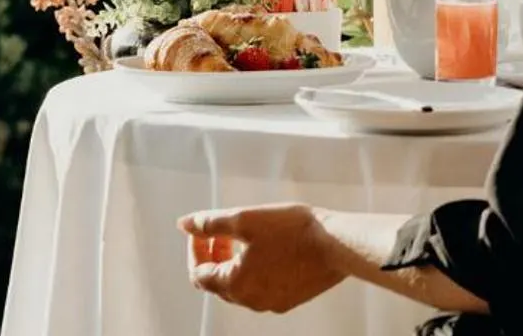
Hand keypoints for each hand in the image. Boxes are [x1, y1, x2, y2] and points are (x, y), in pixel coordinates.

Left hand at [178, 204, 345, 312]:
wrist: (337, 245)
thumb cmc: (294, 231)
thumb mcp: (246, 219)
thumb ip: (211, 223)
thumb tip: (185, 224)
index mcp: (235, 284)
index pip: (198, 273)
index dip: (195, 249)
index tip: (203, 230)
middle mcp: (250, 300)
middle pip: (218, 282)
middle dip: (214, 255)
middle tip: (222, 231)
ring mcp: (271, 303)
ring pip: (240, 286)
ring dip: (234, 263)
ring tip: (246, 237)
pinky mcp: (289, 299)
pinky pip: (262, 287)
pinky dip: (255, 270)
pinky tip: (269, 249)